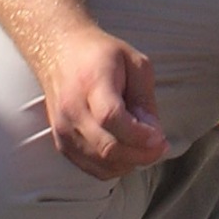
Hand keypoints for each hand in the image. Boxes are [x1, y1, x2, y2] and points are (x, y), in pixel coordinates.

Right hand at [39, 25, 167, 180]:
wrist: (58, 51)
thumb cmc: (99, 54)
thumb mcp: (134, 62)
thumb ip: (144, 98)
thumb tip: (152, 132)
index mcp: (92, 82)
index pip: (112, 118)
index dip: (139, 135)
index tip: (160, 137)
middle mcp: (73, 109)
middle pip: (107, 147)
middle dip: (140, 154)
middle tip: (160, 146)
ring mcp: (63, 128)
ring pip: (100, 163)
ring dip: (128, 162)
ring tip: (144, 148)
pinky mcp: (61, 142)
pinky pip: (90, 168)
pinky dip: (112, 167)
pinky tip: (126, 152)